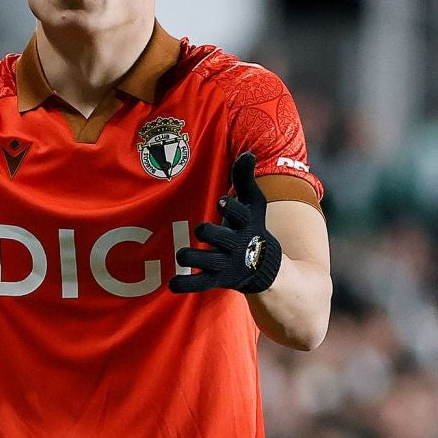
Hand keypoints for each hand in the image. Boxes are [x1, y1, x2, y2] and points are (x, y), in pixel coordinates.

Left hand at [171, 152, 282, 294]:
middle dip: (206, 232)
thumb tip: (248, 153)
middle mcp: (236, 244)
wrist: (265, 266)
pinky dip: (185, 284)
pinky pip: (199, 284)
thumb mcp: (253, 203)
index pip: (239, 214)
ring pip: (204, 261)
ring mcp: (226, 263)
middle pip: (218, 237)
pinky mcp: (217, 279)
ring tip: (183, 255)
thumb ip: (245, 179)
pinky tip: (172, 283)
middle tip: (201, 230)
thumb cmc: (252, 226)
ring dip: (189, 256)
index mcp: (245, 224)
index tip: (220, 201)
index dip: (229, 208)